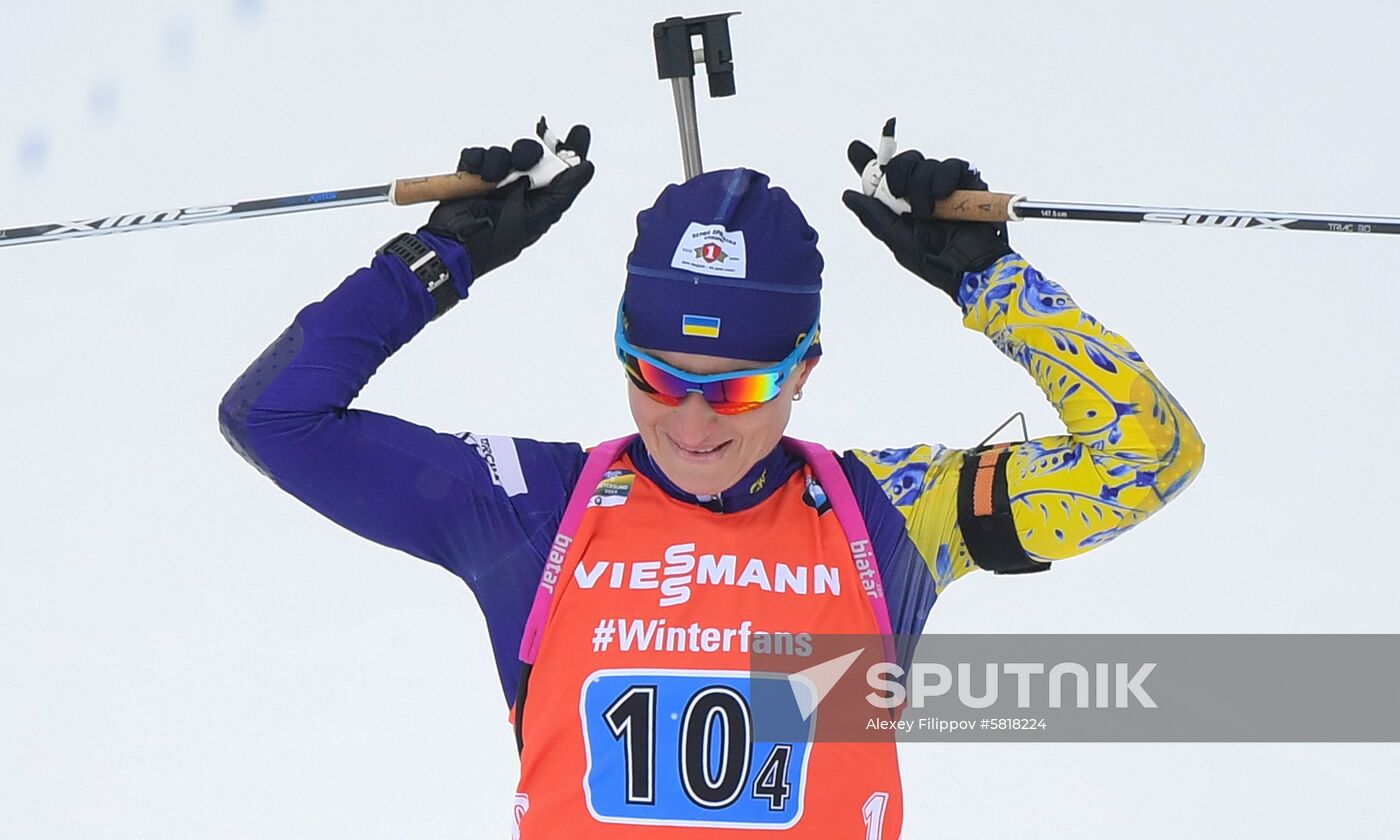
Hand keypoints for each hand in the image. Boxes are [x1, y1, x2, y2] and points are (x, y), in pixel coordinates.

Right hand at [423, 118, 593, 278]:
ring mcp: (493, 180)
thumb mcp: (538, 218)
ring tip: (491, 181)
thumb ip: (562, 192)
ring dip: (498, 162)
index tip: (580, 130)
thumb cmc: (499, 240)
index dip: (570, 149)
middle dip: (527, 154)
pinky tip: (475, 173)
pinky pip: (476, 154)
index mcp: (538, 198)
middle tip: (521, 164)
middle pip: (531, 153)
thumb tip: (587, 168)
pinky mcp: (470, 175)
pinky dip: (476, 160)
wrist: (457, 244)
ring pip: (503, 152)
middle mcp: (519, 186)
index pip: (559, 169)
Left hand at [842, 118, 1010, 301]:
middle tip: (898, 194)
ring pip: (924, 164)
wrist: (968, 269)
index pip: (883, 176)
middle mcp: (922, 190)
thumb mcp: (896, 239)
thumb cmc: (934, 262)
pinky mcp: (968, 182)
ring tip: (928, 213)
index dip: (868, 160)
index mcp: (902, 204)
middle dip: (896, 173)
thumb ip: (874, 216)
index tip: (854, 148)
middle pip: (903, 161)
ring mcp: (944, 185)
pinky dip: (944, 177)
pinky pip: (952, 166)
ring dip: (921, 186)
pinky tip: (941, 195)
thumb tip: (847, 195)